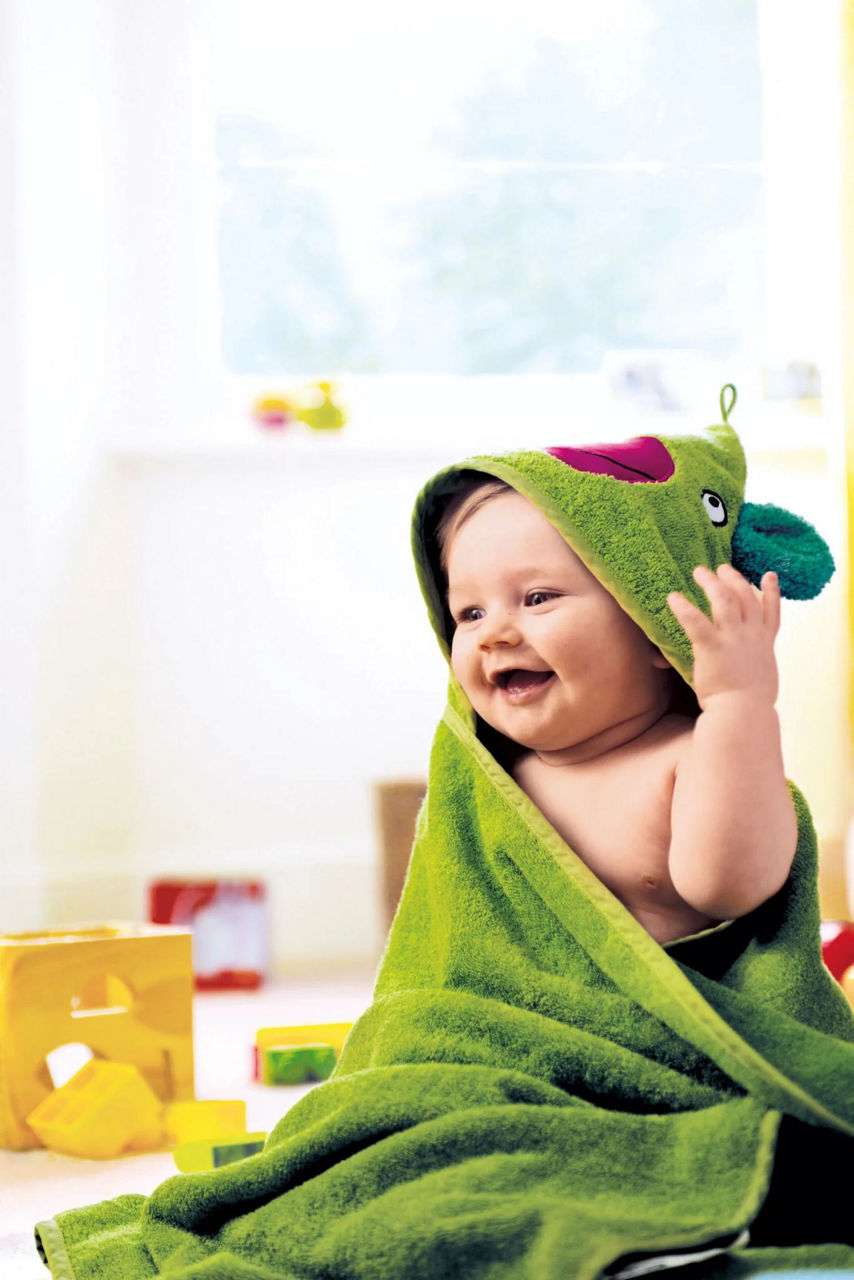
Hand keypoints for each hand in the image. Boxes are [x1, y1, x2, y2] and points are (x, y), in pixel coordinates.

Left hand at [666, 564, 780, 710]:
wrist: (745, 714)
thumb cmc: (750, 704)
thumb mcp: (759, 681)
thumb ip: (752, 669)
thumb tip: (746, 672)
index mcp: (764, 645)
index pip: (771, 613)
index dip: (771, 592)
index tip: (769, 575)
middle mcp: (751, 636)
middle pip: (746, 597)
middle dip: (734, 579)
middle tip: (722, 568)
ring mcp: (734, 639)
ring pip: (725, 600)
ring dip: (712, 583)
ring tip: (699, 571)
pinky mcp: (712, 647)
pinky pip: (695, 621)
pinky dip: (683, 607)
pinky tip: (673, 598)